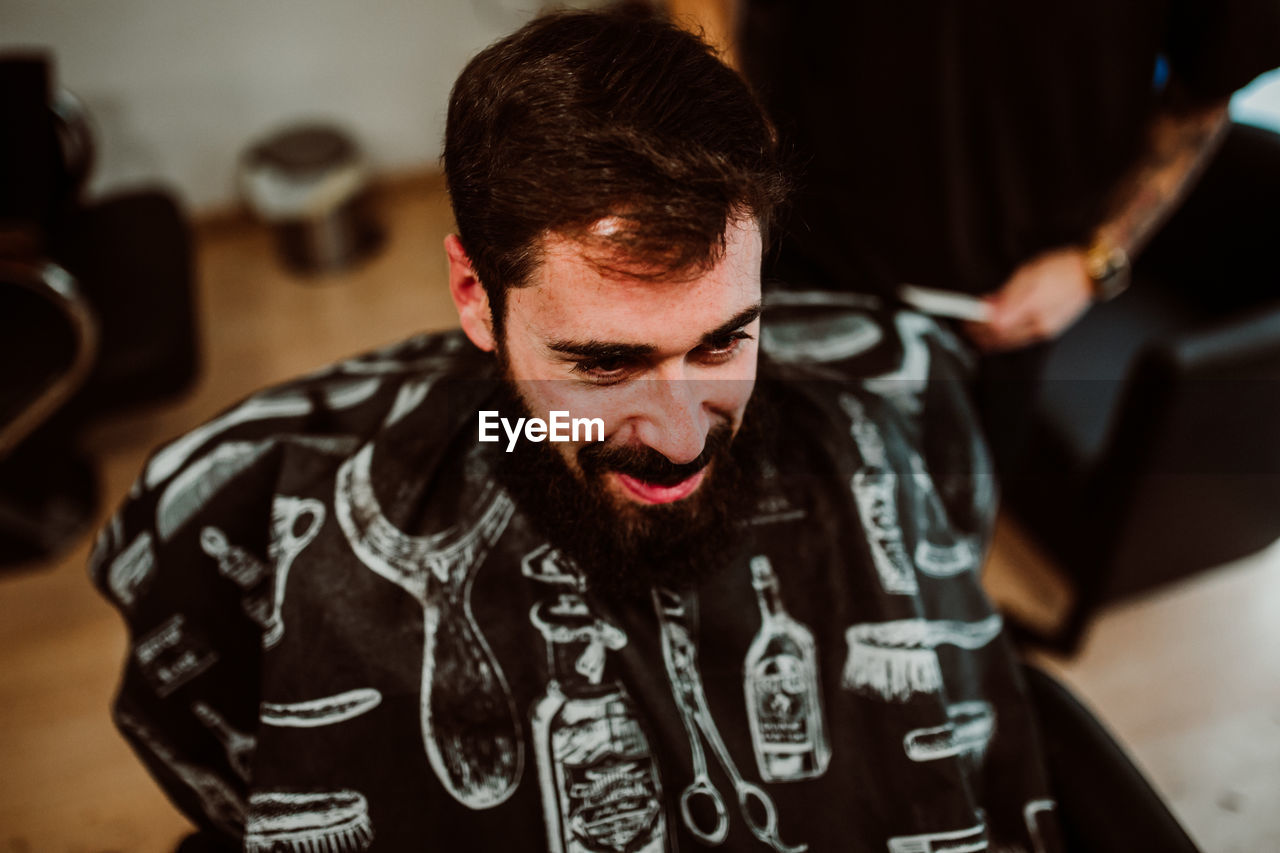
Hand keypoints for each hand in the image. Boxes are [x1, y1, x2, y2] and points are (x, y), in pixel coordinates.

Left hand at [964, 249, 1093, 351]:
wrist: (1089, 274)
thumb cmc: (1061, 268)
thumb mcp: (1026, 273)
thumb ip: (1004, 294)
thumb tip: (986, 307)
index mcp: (1032, 308)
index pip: (995, 326)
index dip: (977, 326)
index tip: (966, 320)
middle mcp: (1038, 324)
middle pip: (1001, 338)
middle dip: (980, 335)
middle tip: (967, 327)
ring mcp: (1045, 330)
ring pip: (1010, 343)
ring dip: (991, 339)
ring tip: (978, 331)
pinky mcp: (1049, 331)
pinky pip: (1021, 341)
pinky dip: (1006, 338)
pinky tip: (998, 331)